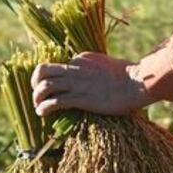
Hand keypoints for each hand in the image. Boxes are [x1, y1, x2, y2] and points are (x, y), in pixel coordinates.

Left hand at [31, 52, 154, 116]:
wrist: (137, 83)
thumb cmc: (131, 78)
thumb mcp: (109, 66)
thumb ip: (97, 69)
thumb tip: (97, 78)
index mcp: (81, 59)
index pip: (60, 66)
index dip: (56, 78)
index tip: (57, 89)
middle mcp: (74, 68)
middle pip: (43, 70)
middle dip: (35, 83)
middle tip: (38, 94)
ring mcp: (76, 83)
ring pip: (44, 86)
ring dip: (37, 97)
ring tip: (38, 107)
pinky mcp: (80, 98)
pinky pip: (54, 102)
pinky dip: (44, 108)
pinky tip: (42, 114)